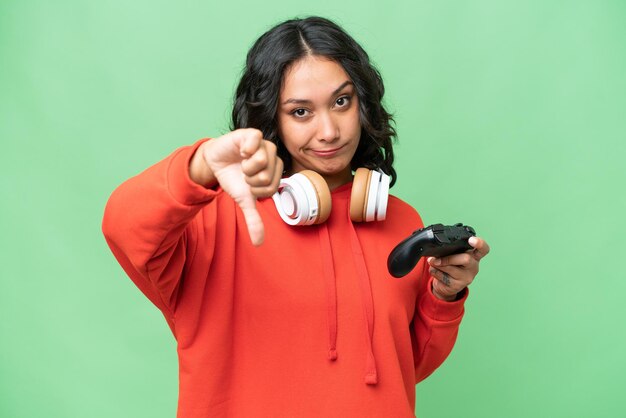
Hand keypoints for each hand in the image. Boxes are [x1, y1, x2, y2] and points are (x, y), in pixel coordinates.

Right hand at [190, 128, 282, 245]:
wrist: (215, 162)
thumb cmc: (233, 178)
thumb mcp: (243, 200)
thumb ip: (253, 219)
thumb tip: (258, 243)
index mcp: (275, 173)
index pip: (271, 188)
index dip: (255, 190)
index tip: (248, 184)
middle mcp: (273, 158)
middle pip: (268, 176)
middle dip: (250, 179)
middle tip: (243, 173)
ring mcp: (264, 145)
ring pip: (263, 160)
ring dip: (246, 167)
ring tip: (242, 162)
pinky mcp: (252, 134)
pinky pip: (256, 140)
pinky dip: (245, 150)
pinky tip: (241, 151)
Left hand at [428, 236, 489, 300]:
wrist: (445, 285)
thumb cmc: (450, 265)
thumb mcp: (451, 255)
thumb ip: (448, 251)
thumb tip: (436, 253)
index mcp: (474, 255)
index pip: (483, 249)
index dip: (479, 243)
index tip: (471, 240)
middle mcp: (473, 266)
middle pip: (466, 259)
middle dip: (448, 258)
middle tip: (435, 259)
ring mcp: (467, 277)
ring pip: (450, 268)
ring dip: (437, 264)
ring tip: (434, 263)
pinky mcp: (458, 285)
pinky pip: (442, 276)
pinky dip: (434, 272)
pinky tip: (436, 272)